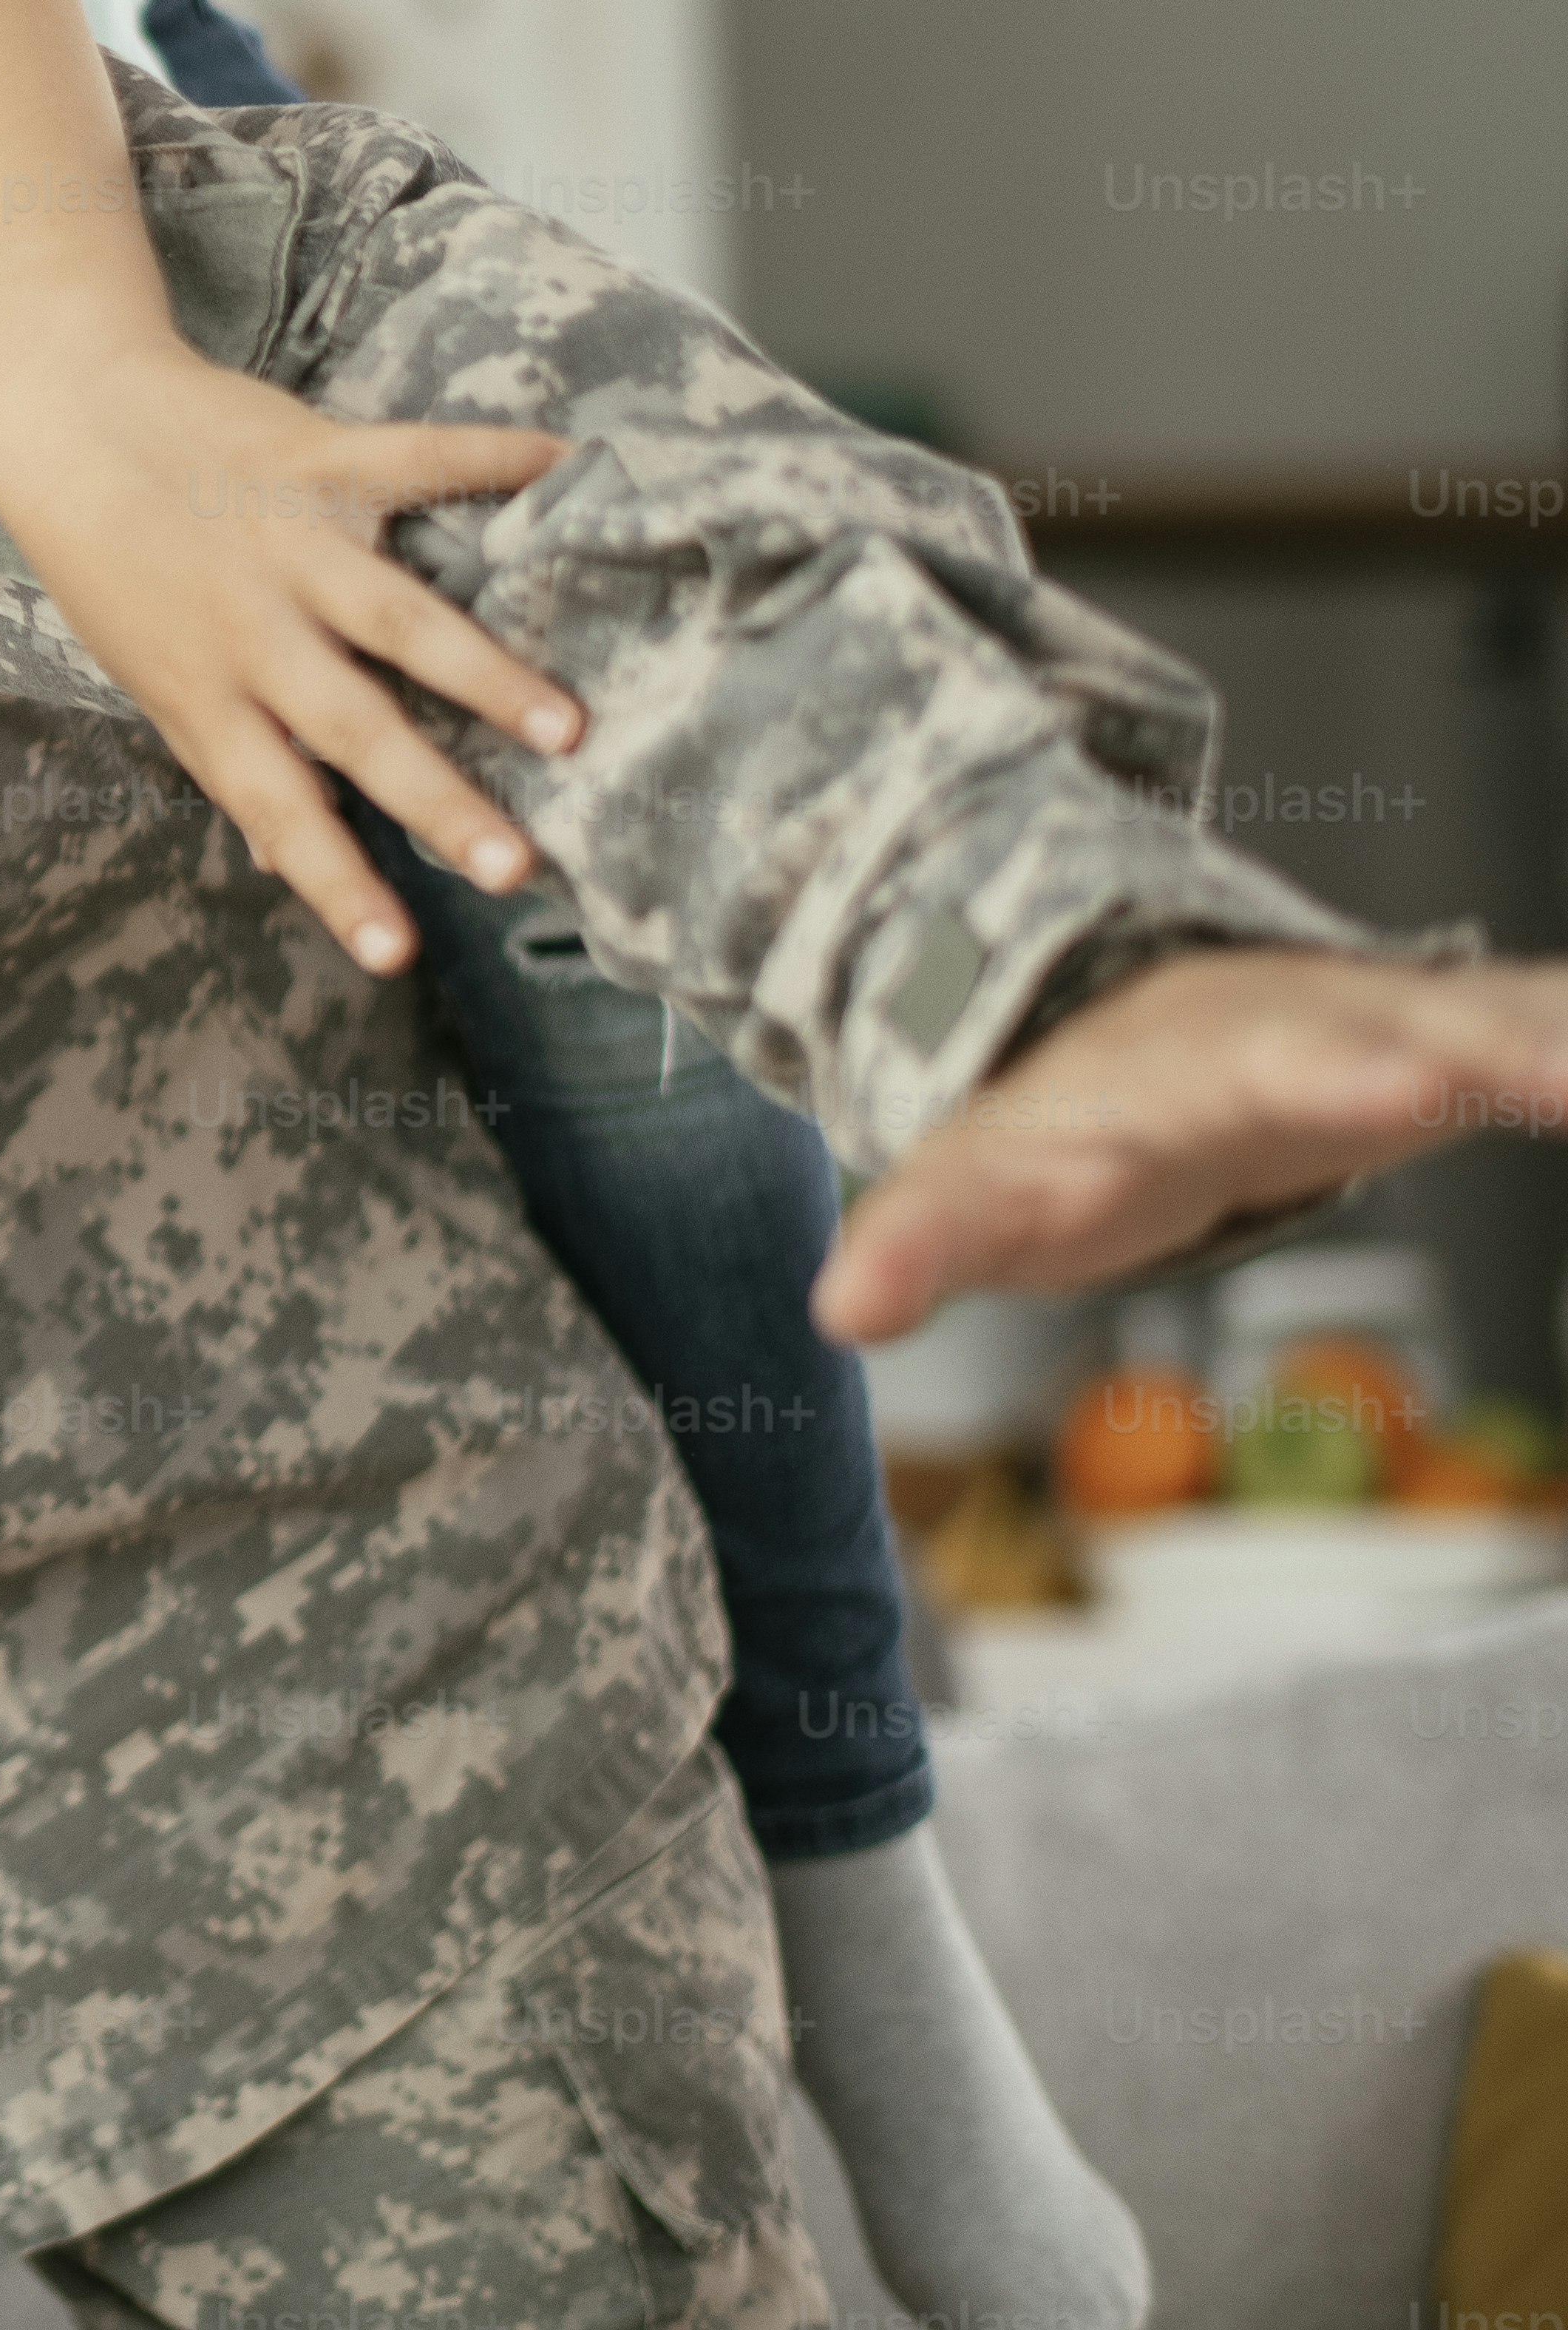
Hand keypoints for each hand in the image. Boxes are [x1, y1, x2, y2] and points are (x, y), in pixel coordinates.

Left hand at [0, 339, 581, 973]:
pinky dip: (495, 459)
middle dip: (435, 801)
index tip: (396, 954)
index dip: (334, 882)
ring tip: (564, 727)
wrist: (63, 424)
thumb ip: (224, 754)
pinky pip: (419, 461)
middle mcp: (251, 633)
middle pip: (352, 729)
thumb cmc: (115, 569)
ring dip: (484, 674)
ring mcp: (287, 547)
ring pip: (397, 620)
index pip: (277, 809)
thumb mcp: (151, 678)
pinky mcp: (317, 461)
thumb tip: (279, 857)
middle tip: (515, 866)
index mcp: (208, 697)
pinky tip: (568, 464)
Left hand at [818, 945, 1567, 1341]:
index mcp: (1190, 1063)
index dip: (1340, 1070)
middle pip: (1413, 1030)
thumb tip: (840, 1312)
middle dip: (1493, 1044)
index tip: (1412, 1080)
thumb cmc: (1063, 1128)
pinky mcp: (1458, 1049)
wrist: (1118, 1042)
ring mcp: (1393, 1029)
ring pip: (1499, 1025)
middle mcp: (1305, 1027)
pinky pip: (1542, 1042)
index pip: (1266, 1063)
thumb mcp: (980, 1186)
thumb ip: (918, 1240)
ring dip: (1563, 1044)